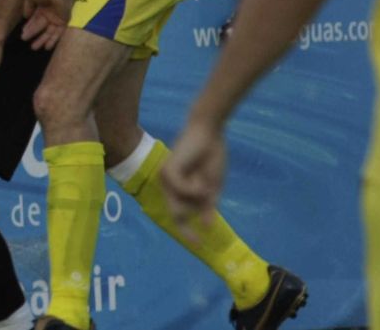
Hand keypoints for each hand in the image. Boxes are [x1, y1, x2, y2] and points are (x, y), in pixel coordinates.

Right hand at [21, 0, 71, 49]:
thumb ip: (28, 7)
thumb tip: (26, 17)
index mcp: (42, 8)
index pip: (35, 20)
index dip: (29, 27)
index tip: (23, 34)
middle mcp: (49, 14)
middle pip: (41, 27)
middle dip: (33, 34)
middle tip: (26, 41)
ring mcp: (57, 18)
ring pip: (49, 32)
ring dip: (42, 40)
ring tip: (34, 48)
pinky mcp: (64, 21)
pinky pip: (58, 33)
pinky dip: (53, 40)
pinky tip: (47, 47)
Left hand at [161, 117, 227, 235]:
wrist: (210, 134)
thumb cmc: (212, 159)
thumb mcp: (213, 188)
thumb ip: (207, 206)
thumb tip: (207, 226)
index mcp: (179, 190)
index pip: (179, 216)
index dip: (187, 232)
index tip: (198, 244)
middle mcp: (169, 185)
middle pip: (178, 214)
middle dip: (196, 208)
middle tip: (205, 192)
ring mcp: (166, 179)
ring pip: (181, 205)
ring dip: (198, 196)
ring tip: (204, 178)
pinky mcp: (167, 171)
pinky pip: (182, 191)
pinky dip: (194, 188)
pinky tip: (200, 176)